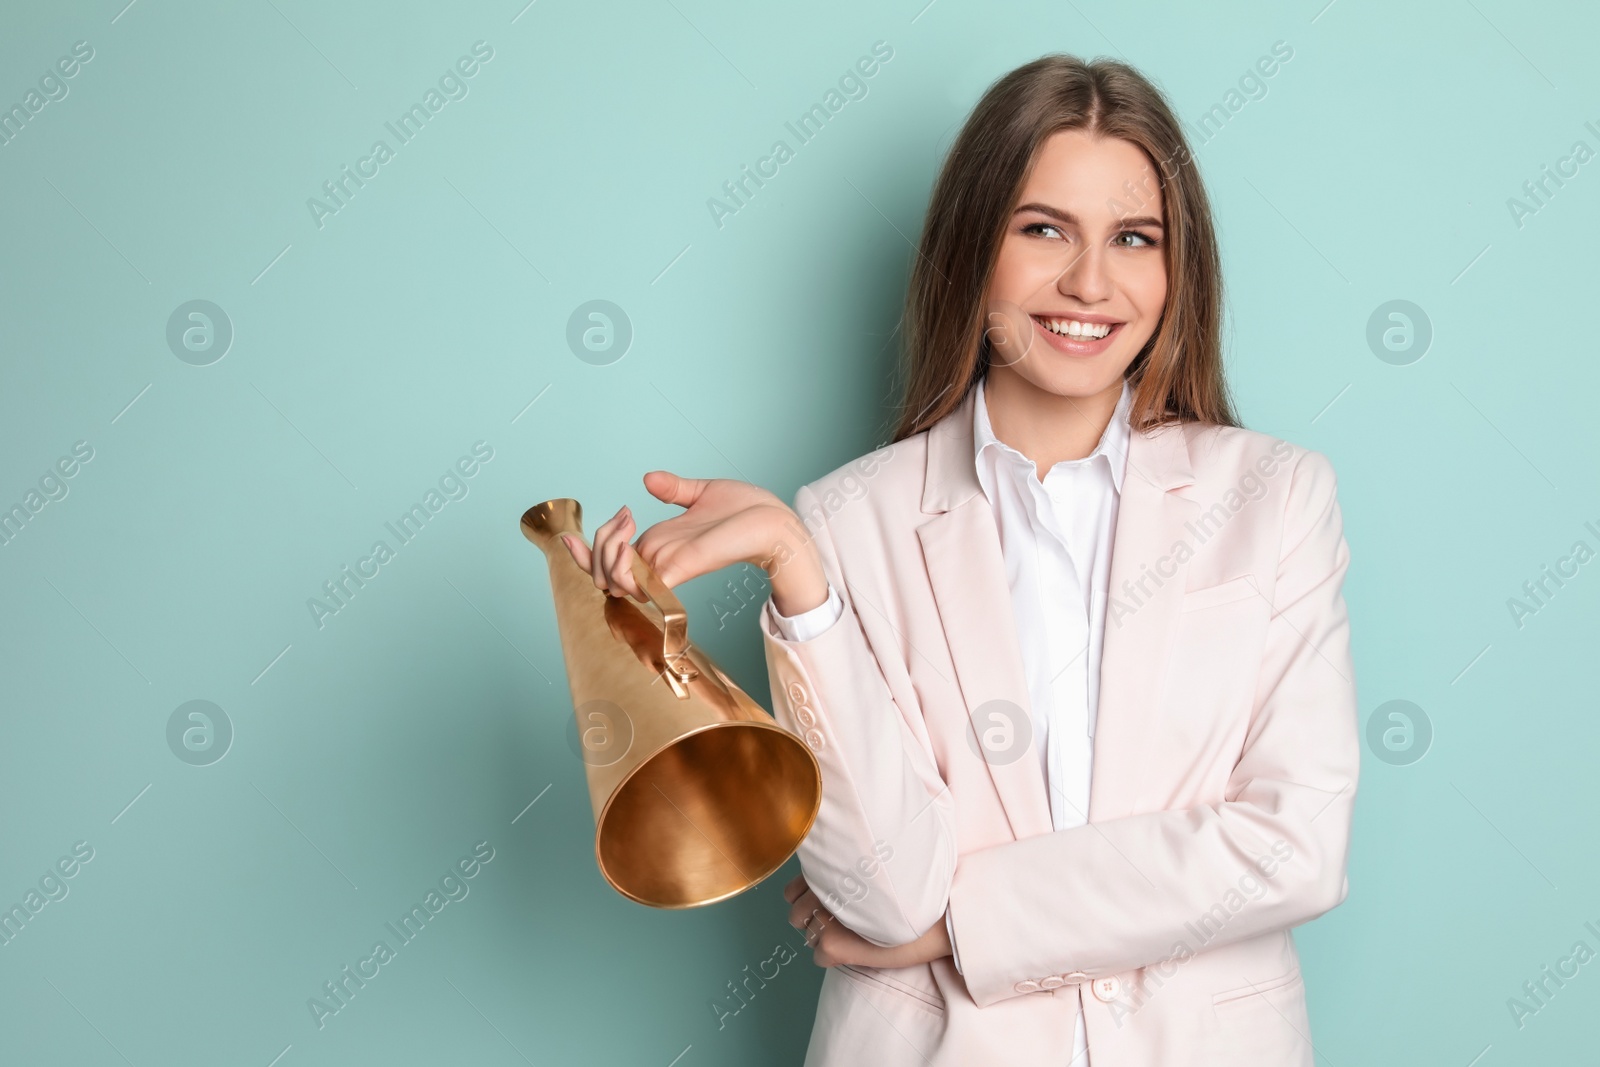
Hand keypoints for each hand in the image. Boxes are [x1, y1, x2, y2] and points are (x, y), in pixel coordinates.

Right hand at [560, 471, 826, 614]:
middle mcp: (660, 557)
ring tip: (625, 524)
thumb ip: (674, 489)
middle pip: (606, 569)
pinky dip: (626, 570)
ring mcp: (670, 565)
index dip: (586, 554)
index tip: (567, 539)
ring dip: (607, 554)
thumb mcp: (703, 492)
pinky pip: (642, 581)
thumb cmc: (748, 511)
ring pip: (617, 577)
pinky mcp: (682, 568)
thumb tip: (647, 479)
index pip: (613, 557)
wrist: (777, 522)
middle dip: (595, 549)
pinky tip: (627, 548)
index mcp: (661, 542)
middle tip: (621, 518)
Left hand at [784, 874, 952, 968]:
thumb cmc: (921, 887)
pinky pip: (817, 956)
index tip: (827, 900)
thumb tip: (837, 872)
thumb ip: (855, 864)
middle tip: (840, 920)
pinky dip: (832, 956)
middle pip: (796, 911)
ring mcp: (826, 916)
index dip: (808, 896)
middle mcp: (823, 887)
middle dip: (813, 917)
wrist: (942, 913)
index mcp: (835, 866)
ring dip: (821, 935)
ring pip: (806, 933)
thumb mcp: (884, 866)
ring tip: (848, 934)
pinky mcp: (833, 944)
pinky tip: (854, 951)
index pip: (794, 887)